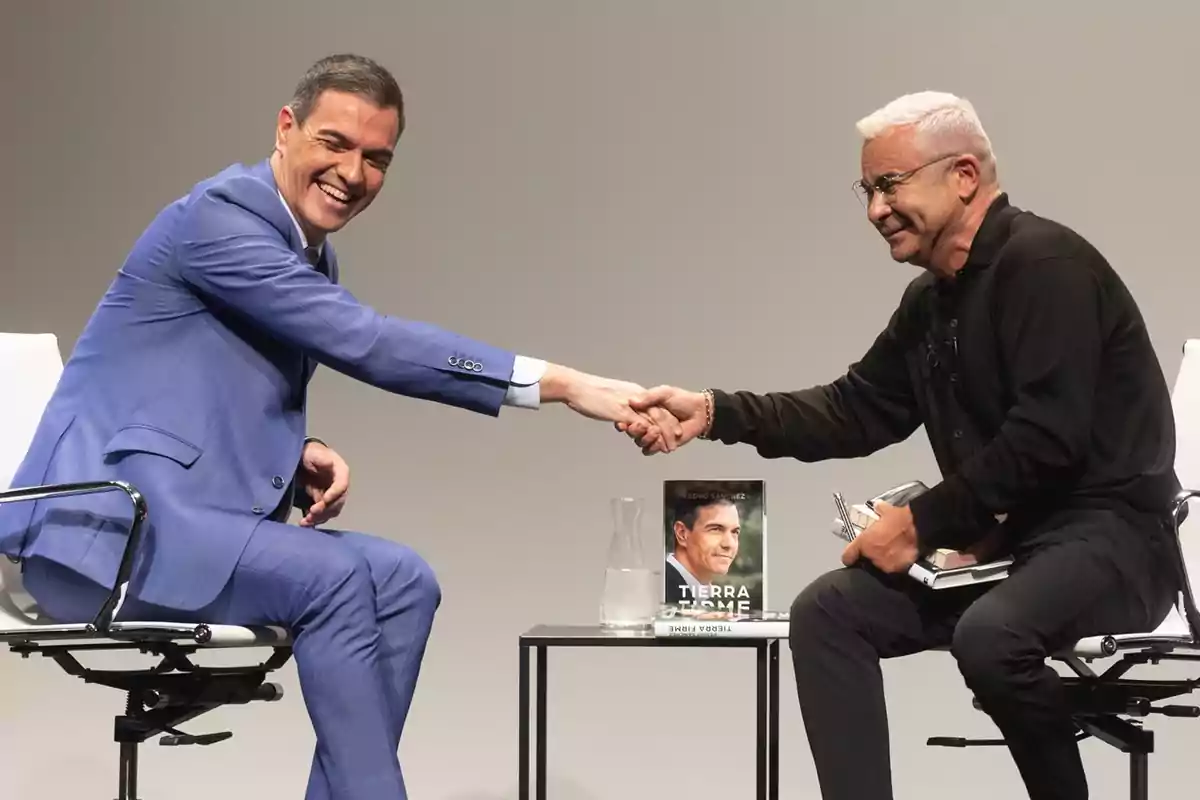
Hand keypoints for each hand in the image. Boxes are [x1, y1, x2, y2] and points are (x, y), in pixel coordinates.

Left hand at [297, 440, 349, 526]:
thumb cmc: (310, 453)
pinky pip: (323, 515)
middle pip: (338, 502)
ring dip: (320, 518)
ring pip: (331, 511)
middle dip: (325, 509)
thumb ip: (322, 459)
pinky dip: (314, 521)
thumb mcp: (315, 453)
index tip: (323, 500)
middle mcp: (340, 486)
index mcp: (341, 472)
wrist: (302, 458)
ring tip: (305, 521)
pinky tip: (304, 523)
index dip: (334, 494)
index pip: (342, 485)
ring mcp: (332, 496)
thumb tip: (331, 464)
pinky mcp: (323, 503)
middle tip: (311, 513)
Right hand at [540, 364, 682, 450]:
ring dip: (663, 436)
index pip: (656, 406)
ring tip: (667, 448)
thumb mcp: (610, 396)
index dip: (666, 420)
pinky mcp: (622, 412)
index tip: (672, 431)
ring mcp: (629, 405)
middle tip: (674, 444)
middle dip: (670, 431)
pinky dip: (649, 435)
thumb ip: (620, 403)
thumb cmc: (589, 391)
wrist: (576, 385)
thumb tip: (624, 413)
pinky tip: (653, 444)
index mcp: (634, 392)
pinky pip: (641, 425)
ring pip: (654, 421)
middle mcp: (636, 397)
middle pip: (660, 414)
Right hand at [618, 385, 708, 454]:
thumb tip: (631, 401)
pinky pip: (650, 450)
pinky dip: (653, 447)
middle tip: (642, 426)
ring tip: (656, 432)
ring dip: (645, 439)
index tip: (621, 423)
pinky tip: (660, 441)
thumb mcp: (664, 393)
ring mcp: (654, 435)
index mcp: (644, 410)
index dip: (622, 422)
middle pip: (632, 432)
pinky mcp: (662, 444)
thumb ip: (648, 397)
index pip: (627, 418)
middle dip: (634, 431)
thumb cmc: (683, 400)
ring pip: (640, 442)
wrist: (700, 413)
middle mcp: (647, 423)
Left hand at [841, 501, 918, 572]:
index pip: (848, 556)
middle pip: (866, 561)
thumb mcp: (887, 511)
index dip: (849, 557)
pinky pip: (894, 569)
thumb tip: (878, 506)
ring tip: (892, 552)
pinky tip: (901, 557)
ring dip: (884, 560)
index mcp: (864, 542)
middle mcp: (872, 556)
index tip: (851, 557)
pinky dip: (896, 564)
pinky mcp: (898, 570)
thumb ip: (880, 510)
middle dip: (871, 556)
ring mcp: (885, 564)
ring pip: (880, 566)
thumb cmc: (901, 519)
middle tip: (880, 548)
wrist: (919, 528)